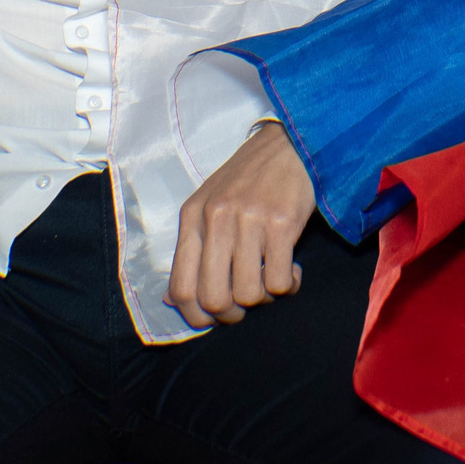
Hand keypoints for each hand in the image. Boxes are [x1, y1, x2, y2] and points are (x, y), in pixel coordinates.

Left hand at [166, 121, 313, 327]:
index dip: (197, 316)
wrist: (289, 144)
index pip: (181, 287)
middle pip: (214, 298)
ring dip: (264, 299)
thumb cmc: (248, 179)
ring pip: (249, 294)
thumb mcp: (208, 205)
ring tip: (272, 280)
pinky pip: (280, 280)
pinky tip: (292, 270)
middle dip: (233, 314)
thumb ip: (191, 250)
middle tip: (247, 304)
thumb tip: (172, 299)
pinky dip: (289, 286)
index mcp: (192, 217)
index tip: (215, 318)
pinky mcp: (282, 223)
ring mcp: (249, 220)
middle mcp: (216, 219)